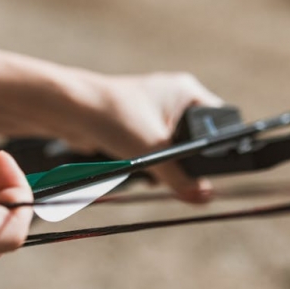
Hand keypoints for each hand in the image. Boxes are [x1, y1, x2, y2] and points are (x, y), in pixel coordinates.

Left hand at [72, 72, 222, 201]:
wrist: (69, 110)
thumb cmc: (114, 117)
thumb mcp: (154, 152)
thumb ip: (181, 178)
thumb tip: (204, 197)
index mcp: (187, 91)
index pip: (220, 123)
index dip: (217, 149)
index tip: (210, 172)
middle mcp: (173, 97)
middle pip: (196, 138)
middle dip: (187, 160)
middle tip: (177, 172)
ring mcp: (153, 109)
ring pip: (173, 146)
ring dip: (165, 162)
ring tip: (152, 165)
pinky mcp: (135, 124)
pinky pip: (153, 147)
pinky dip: (148, 160)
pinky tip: (137, 162)